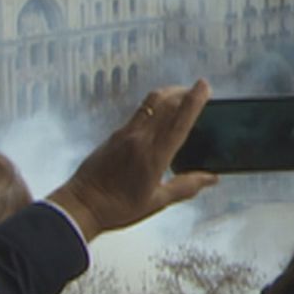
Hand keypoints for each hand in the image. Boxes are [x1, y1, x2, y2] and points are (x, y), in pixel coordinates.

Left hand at [47, 80, 217, 241]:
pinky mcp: (114, 135)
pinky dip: (154, 106)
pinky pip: (138, 113)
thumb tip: (212, 178)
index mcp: (154, 156)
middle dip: (184, 92)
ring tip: (180, 94)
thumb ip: (185, 186)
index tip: (204, 85)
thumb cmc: (119, 208)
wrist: (82, 205)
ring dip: (168, 94)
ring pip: (150, 104)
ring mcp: (125, 134)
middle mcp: (140, 139)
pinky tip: (158, 113)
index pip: (179, 121)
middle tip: (198, 89)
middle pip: (166, 104)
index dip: (194, 101)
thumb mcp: (157, 202)